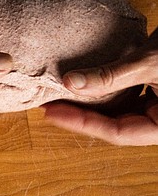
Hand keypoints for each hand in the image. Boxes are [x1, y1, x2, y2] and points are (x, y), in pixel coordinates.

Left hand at [42, 35, 157, 144]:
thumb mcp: (148, 62)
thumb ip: (111, 75)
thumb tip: (68, 82)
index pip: (119, 133)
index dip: (83, 124)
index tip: (51, 113)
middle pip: (118, 124)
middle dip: (84, 115)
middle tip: (49, 105)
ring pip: (120, 111)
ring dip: (92, 104)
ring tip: (60, 94)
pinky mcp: (156, 90)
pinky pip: (126, 96)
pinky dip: (105, 90)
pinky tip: (82, 82)